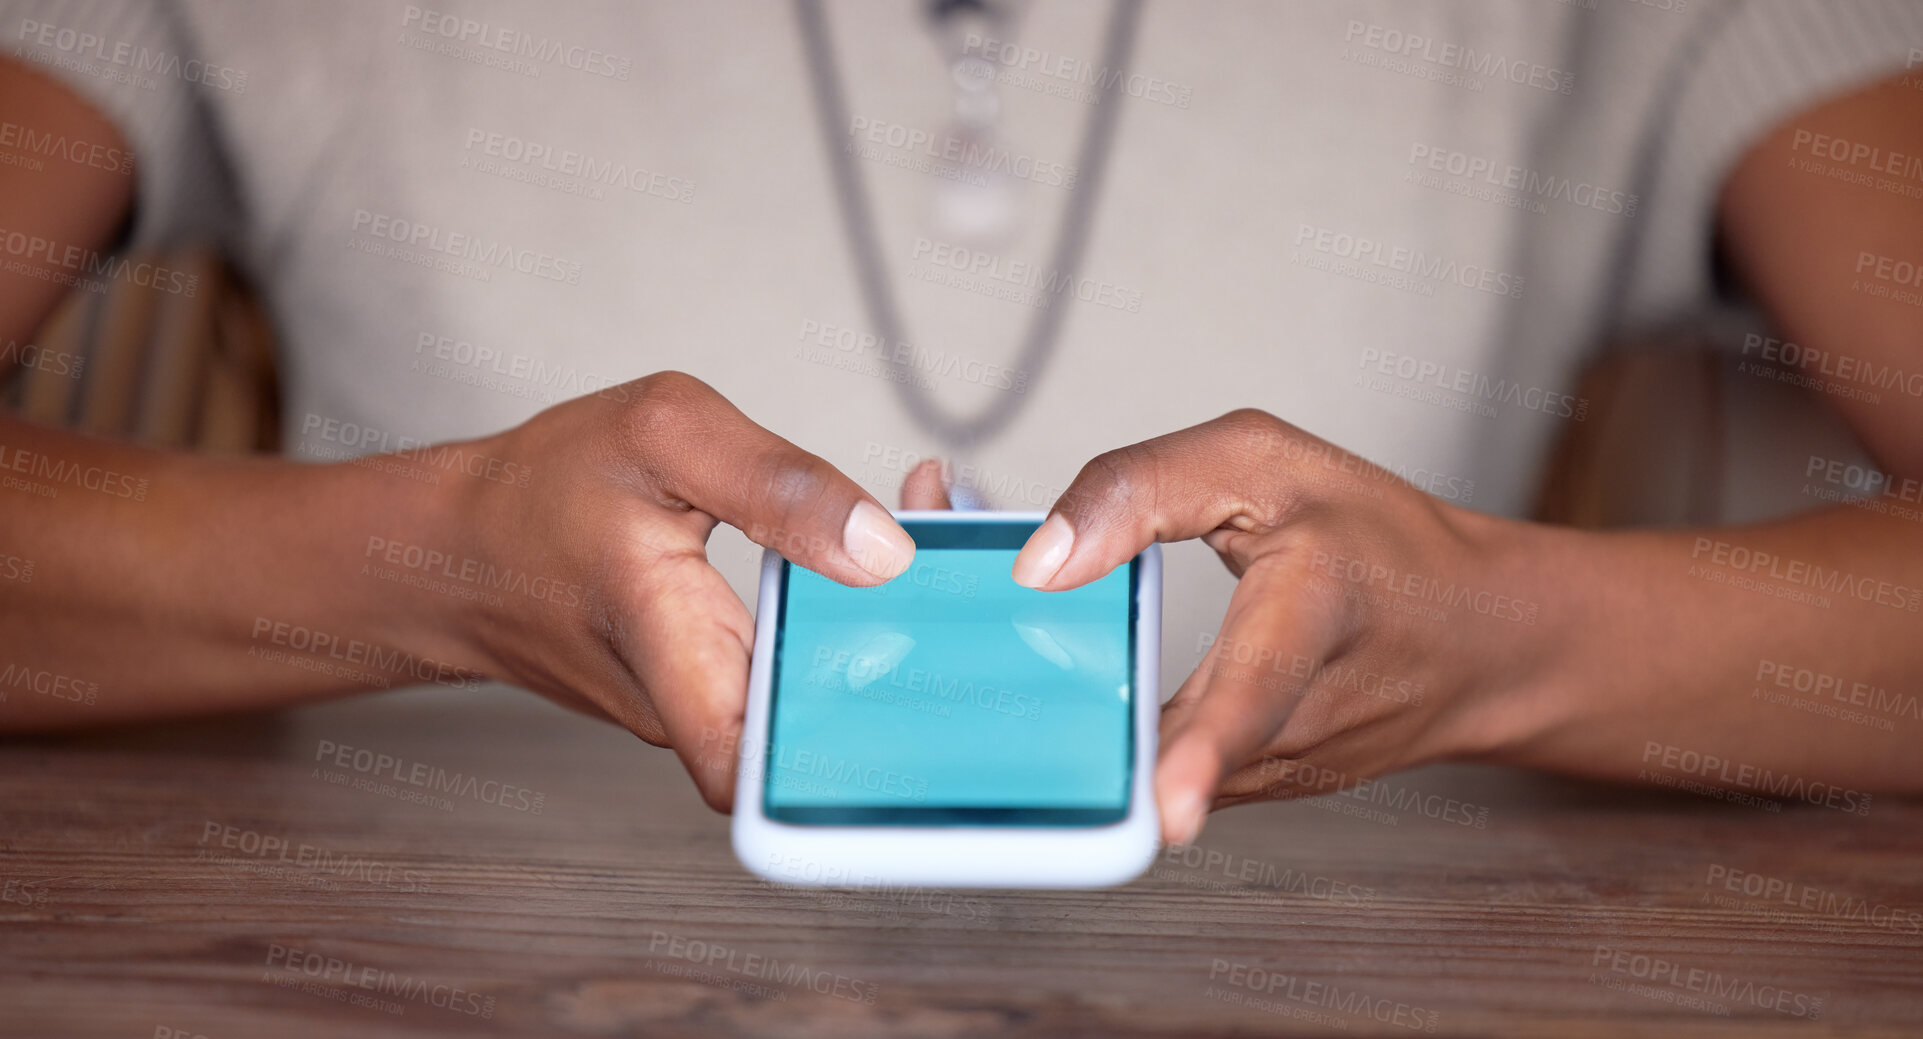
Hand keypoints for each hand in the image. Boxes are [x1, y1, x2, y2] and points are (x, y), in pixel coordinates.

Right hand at [442, 372, 915, 808]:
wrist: (461, 549)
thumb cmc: (543, 490)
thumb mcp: (661, 436)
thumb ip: (778, 485)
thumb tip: (887, 551)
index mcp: (674, 649)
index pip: (765, 772)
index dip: (853, 763)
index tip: (934, 690)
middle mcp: (694, 707)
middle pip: (824, 728)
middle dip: (916, 657)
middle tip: (969, 564)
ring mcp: (703, 709)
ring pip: (814, 699)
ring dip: (888, 632)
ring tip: (943, 537)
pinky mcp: (710, 693)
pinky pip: (792, 675)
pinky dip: (846, 622)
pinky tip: (889, 560)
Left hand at [1011, 411, 1546, 843]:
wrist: (1478, 645)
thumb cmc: (1381, 542)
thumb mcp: (1271, 462)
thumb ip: (1149, 488)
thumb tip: (1039, 562)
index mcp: (1315, 613)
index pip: (1258, 688)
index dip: (1205, 748)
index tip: (1165, 807)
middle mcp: (1291, 724)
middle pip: (1161, 752)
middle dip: (1061, 733)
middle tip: (976, 697)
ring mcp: (1266, 777)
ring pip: (1140, 763)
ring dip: (1051, 715)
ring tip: (963, 652)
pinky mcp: (1242, 796)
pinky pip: (1152, 762)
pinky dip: (1089, 724)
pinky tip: (1038, 669)